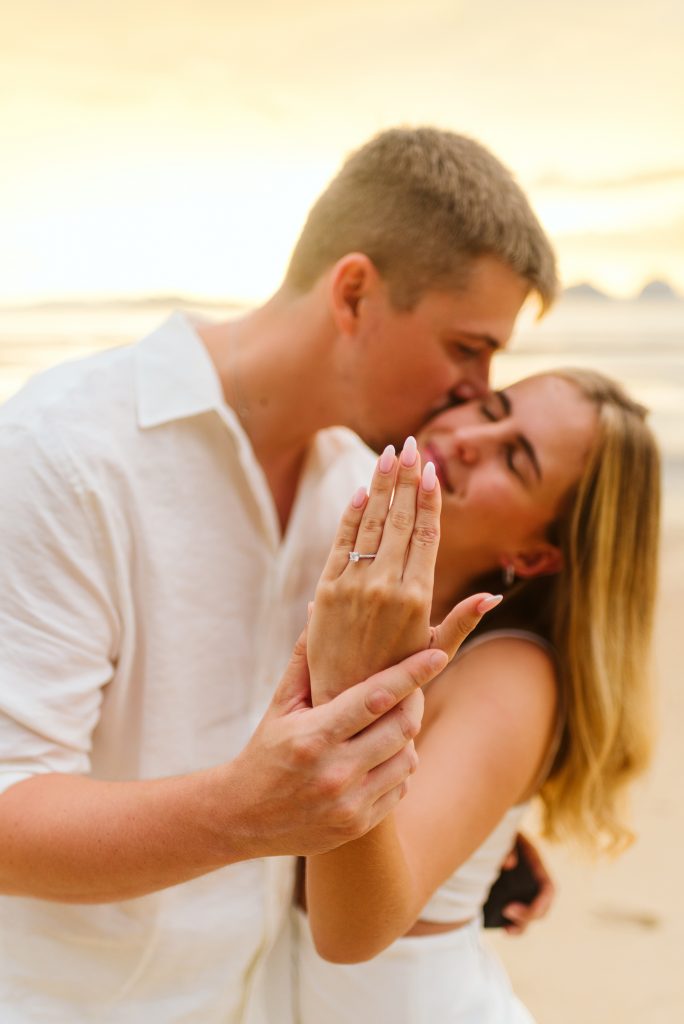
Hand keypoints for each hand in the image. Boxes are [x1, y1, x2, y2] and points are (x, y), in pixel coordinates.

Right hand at [229, 624, 449, 857]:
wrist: (243, 818)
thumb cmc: (266, 750)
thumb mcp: (280, 704)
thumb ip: (304, 659)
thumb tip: (317, 609)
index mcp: (314, 736)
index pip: (375, 698)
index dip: (411, 674)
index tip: (438, 654)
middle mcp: (335, 772)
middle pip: (402, 728)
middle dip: (413, 702)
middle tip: (410, 689)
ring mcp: (349, 803)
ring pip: (407, 758)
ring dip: (405, 738)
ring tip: (386, 726)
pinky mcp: (358, 825)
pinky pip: (400, 788)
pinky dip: (397, 768)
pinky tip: (377, 758)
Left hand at [308, 438, 500, 702]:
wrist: (346, 703)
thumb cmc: (399, 677)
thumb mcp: (436, 653)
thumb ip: (463, 621)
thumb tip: (493, 595)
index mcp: (417, 597)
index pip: (425, 535)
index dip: (428, 500)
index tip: (430, 470)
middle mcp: (386, 586)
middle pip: (399, 520)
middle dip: (405, 479)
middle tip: (410, 445)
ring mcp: (353, 586)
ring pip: (370, 525)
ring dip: (379, 486)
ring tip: (388, 455)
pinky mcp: (325, 590)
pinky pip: (342, 543)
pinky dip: (351, 516)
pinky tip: (359, 492)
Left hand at [502, 832, 555, 934]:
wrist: (480, 826)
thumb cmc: (494, 828)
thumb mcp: (502, 831)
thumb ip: (506, 844)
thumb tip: (509, 864)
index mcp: (535, 863)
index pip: (548, 890)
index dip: (539, 905)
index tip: (513, 908)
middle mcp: (530, 879)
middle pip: (541, 908)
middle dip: (527, 917)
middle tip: (505, 911)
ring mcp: (519, 887)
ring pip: (528, 915)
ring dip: (520, 926)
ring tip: (506, 931)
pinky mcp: (506, 892)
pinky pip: (513, 913)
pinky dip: (508, 922)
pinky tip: (493, 923)